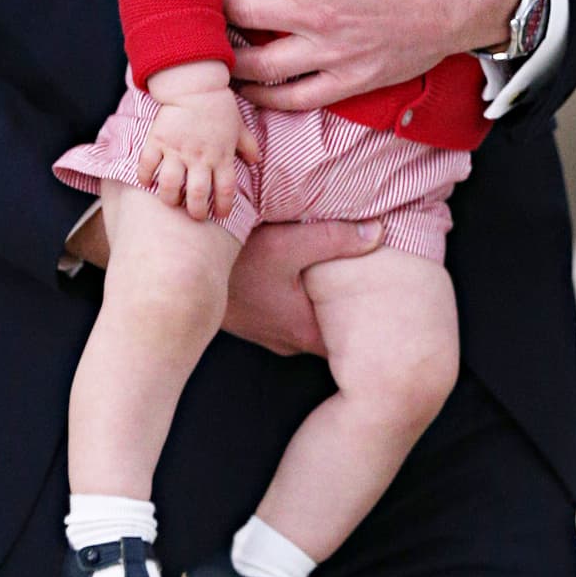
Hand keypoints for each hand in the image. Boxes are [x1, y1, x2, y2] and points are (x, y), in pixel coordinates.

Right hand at [137, 77, 259, 220]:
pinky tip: (147, 182)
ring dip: (170, 199)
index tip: (219, 214)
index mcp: (221, 156)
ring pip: (170, 185)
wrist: (195, 85)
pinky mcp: (158, 140)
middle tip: (194, 214)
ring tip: (171, 201)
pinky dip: (145, 177)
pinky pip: (147, 164)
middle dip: (195, 211)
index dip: (222, 207)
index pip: (225, 191)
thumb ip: (248, 145)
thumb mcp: (240, 126)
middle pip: (196, 195)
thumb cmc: (219, 106)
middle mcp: (199, 157)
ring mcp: (177, 150)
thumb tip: (256, 161)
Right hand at [223, 218, 383, 354]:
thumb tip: (377, 232)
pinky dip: (300, 299)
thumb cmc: (236, 263)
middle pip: (332, 332)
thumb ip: (335, 239)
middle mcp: (287, 341)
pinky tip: (302, 276)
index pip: (353, 344)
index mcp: (303, 331)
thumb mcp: (288, 243)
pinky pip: (288, 315)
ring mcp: (268, 334)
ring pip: (308, 322)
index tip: (391, 306)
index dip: (373, 325)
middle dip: (350, 311)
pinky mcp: (255, 322)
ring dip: (321, 303)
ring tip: (341, 278)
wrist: (184, 271)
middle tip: (374, 285)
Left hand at [224, 0, 521, 109]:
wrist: (472, 0)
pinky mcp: (348, 79)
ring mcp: (330, 52)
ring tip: (209, 39)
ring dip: (226, 52)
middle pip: (237, 9)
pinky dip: (262, 95)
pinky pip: (293, 96)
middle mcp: (315, 14)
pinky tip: (244, 86)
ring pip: (256, 62)